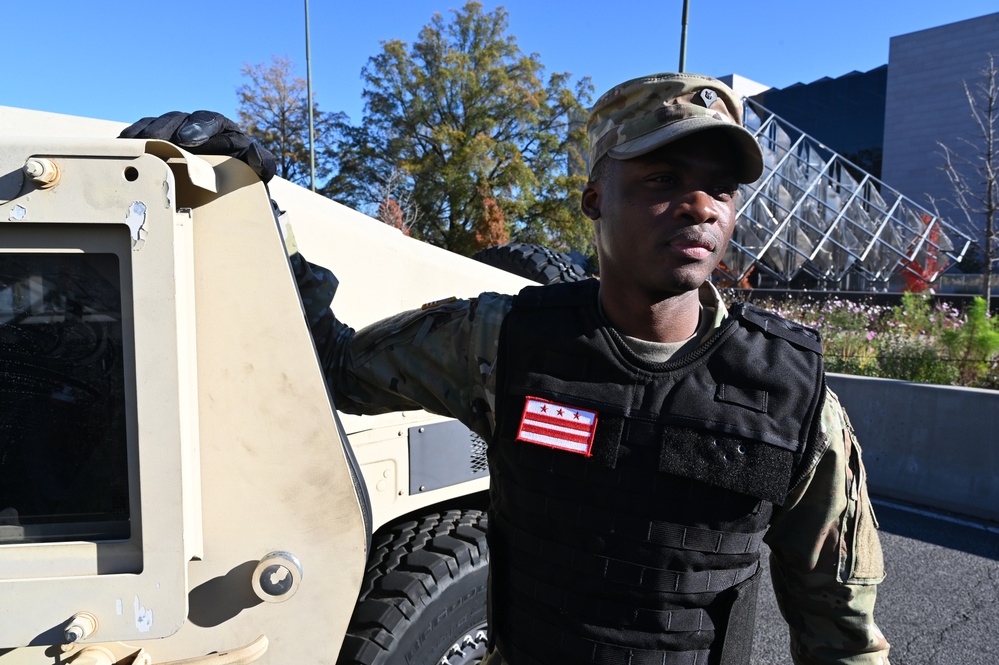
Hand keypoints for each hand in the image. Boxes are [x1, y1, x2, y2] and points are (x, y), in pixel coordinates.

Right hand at [119, 111, 275, 182]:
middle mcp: (198, 127)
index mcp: (223, 130)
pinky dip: (133, 139)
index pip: (211, 121)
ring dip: (145, 133)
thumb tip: (256, 157)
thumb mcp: (257, 169)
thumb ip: (261, 161)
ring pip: (157, 125)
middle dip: (166, 128)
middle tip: (156, 139)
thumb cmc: (244, 176)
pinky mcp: (161, 143)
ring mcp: (177, 133)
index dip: (199, 127)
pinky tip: (121, 146)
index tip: (188, 140)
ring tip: (132, 142)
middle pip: (178, 120)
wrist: (230, 188)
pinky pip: (144, 134)